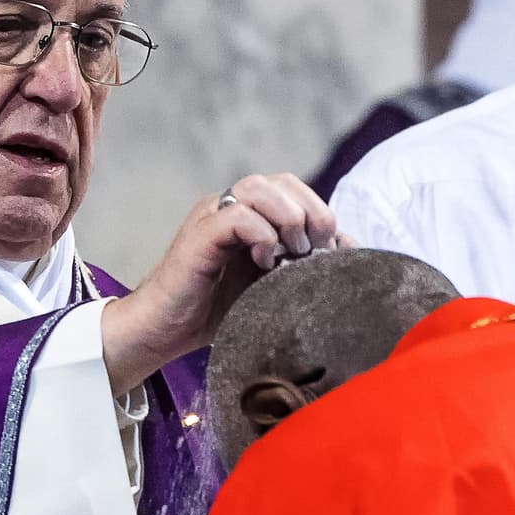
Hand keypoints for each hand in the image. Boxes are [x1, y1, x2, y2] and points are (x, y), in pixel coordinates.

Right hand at [101, 174, 356, 393]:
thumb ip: (304, 265)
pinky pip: (235, 216)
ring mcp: (210, 219)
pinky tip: (266, 260)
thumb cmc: (216, 313)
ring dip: (287, 215)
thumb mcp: (272, 286)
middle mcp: (227, 208)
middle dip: (310, 208)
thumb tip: (350, 248)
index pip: (292, 188)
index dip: (318, 208)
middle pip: (279, 180)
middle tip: (319, 245)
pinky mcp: (197, 238)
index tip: (333, 247)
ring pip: (256, 188)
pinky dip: (260, 233)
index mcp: (248, 215)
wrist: (164, 333)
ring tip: (294, 251)